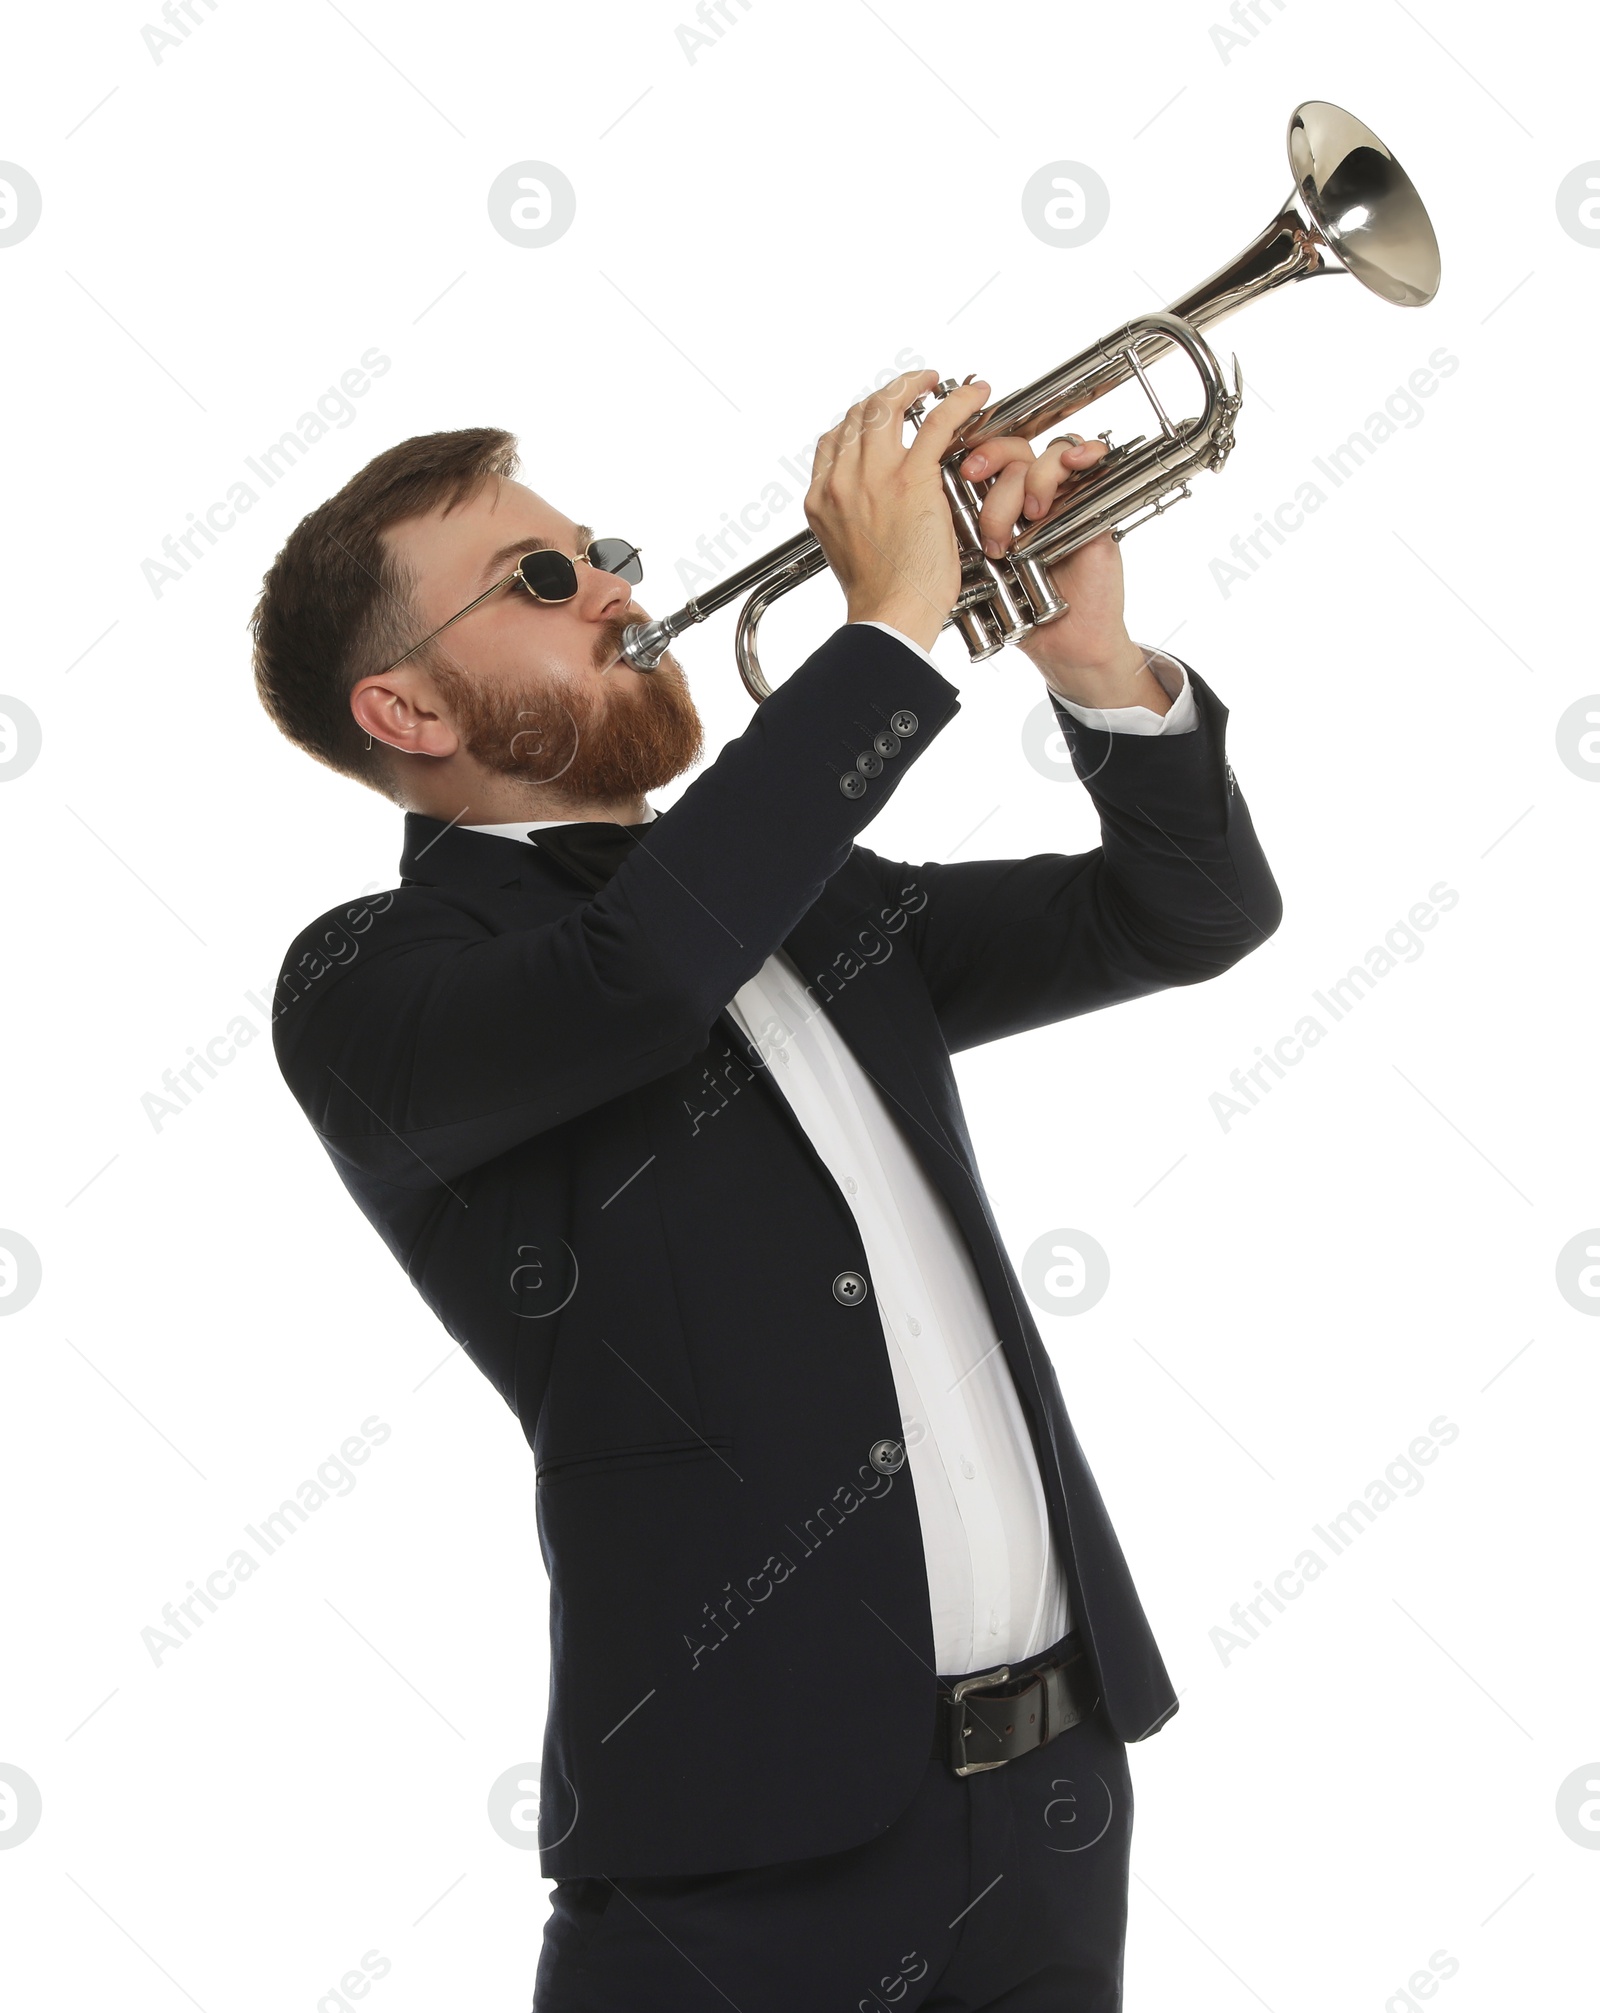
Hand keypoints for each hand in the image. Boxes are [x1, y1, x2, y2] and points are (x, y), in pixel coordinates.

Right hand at [805, 370, 991, 652]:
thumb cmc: (878, 598)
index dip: (859, 419)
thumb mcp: (846, 551)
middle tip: (914, 390)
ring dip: (915, 386)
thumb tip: (869, 508)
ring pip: (888, 406)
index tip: (881, 415)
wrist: (889, 617)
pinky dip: (958, 402)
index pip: (834, 440)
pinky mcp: (910, 479)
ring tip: (936, 384)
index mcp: (821, 499)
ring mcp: (872, 476)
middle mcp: (839, 481)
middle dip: (887, 395)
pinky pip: (937, 423)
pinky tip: (974, 395)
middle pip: (858, 414)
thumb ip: (853, 518)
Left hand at [953, 431, 1161, 711]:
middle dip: (994, 459)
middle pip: (1013, 449)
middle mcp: (1030, 497)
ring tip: (1032, 514)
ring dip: (1035, 477)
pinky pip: (1092, 462)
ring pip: (1048, 455)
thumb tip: (915, 503)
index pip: (985, 456)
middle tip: (979, 479)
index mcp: (998, 506)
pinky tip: (1074, 463)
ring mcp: (1063, 499)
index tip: (961, 469)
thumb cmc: (1018, 614)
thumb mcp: (972, 570)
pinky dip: (1084, 453)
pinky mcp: (1093, 506)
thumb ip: (951, 536)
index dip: (973, 452)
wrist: (1061, 642)